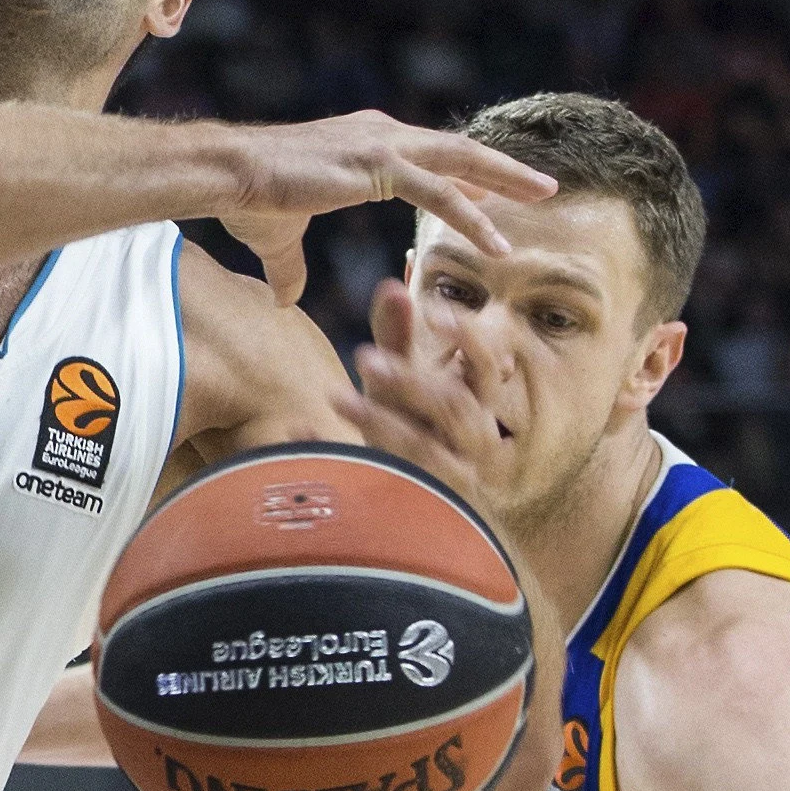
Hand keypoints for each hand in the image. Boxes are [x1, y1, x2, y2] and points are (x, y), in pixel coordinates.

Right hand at [217, 111, 554, 274]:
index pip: (429, 156)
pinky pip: (438, 193)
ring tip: (546, 196)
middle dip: (503, 168)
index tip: (496, 192)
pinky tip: (497, 243)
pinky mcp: (377, 165)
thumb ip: (292, 268)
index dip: (465, 173)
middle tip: (544, 185)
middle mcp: (381, 133)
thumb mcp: (279, 239)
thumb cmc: (248, 198)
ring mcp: (382, 144)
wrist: (228, 174)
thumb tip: (286, 300)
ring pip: (460, 161)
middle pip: (457, 149)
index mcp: (365, 141)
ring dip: (507, 180)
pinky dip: (471, 218)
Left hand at [335, 278, 502, 512]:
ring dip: (380, 422)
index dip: (469, 338)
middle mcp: (474, 441)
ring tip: (335, 396)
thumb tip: (392, 285)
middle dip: (410, 381)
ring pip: (427, 451)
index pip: (487, 366)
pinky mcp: (419, 506)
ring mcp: (451, 479)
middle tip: (363, 357)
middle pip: (454, 408)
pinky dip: (338, 454)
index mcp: (476, 402)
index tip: (433, 312)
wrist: (411, 504)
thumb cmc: (411, 426)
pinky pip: (386, 483)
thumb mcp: (401, 381)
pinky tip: (303, 430)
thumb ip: (396, 336)